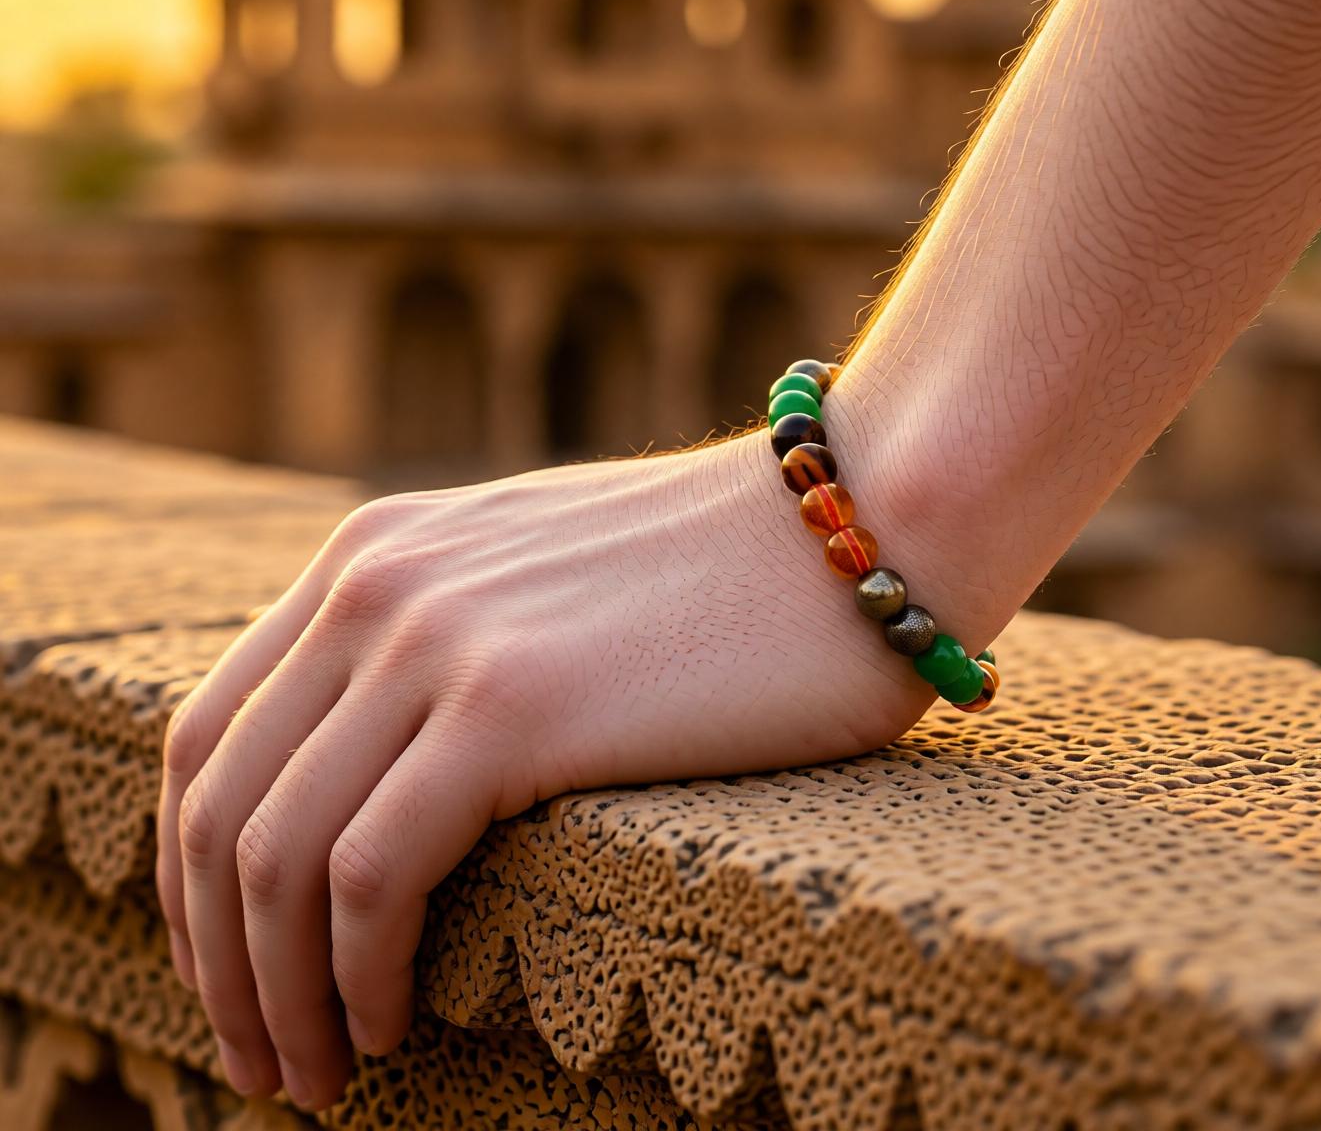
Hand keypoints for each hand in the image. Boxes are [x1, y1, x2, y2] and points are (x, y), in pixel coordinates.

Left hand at [155, 413, 936, 1109]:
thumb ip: (441, 635)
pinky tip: (385, 1027)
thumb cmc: (724, 575)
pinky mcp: (512, 708)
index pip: (208, 732)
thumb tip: (376, 768)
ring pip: (274, 857)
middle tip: (258, 1055)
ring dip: (271, 993)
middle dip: (214, 957)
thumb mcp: (537, 576)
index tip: (228, 967)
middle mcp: (378, 584)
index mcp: (374, 553)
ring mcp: (438, 639)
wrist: (853, 523)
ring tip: (315, 1075)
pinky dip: (352, 976)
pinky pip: (369, 878)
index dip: (188, 873)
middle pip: (218, 803)